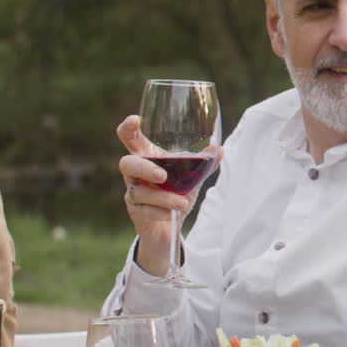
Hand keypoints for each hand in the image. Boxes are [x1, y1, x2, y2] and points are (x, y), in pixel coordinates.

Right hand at [117, 115, 221, 275]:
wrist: (169, 226)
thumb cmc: (176, 193)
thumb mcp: (192, 178)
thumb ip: (204, 163)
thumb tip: (219, 149)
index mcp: (146, 157)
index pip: (130, 139)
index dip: (128, 128)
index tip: (136, 120)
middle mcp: (135, 173)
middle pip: (126, 163)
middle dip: (144, 168)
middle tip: (163, 176)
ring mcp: (132, 192)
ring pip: (139, 192)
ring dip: (163, 197)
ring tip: (181, 203)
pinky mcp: (135, 211)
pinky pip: (145, 210)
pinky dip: (162, 211)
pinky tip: (173, 213)